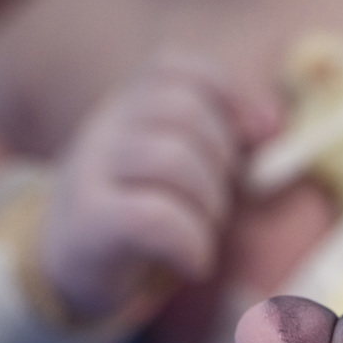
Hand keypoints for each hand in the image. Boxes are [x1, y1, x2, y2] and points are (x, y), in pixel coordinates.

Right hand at [40, 50, 279, 320]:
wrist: (69, 276)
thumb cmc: (142, 221)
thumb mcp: (178, 170)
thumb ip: (221, 139)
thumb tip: (273, 124)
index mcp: (128, 109)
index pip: (174, 67)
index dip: (228, 92)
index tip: (262, 135)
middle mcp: (103, 128)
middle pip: (183, 111)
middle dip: (222, 159)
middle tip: (217, 204)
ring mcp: (90, 172)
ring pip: (171, 159)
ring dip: (208, 202)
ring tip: (202, 233)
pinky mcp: (89, 223)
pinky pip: (154, 217)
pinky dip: (191, 243)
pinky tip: (194, 263)